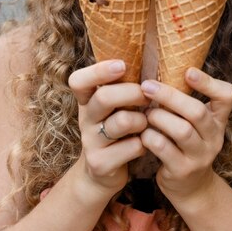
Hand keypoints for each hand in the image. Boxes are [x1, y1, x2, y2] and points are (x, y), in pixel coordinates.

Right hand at [68, 60, 148, 197]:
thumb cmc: (116, 131)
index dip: (99, 71)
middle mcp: (85, 119)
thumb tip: (153, 56)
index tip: (122, 65)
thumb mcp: (114, 109)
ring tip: (146, 124)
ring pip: (121, 122)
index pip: (78, 80)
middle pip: (104, 97)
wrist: (101, 174)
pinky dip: (144, 144)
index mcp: (87, 102)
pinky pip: (131, 147)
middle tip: (147, 96)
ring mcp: (90, 142)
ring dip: (141, 121)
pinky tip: (144, 145)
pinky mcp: (100, 163)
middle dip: (132, 93)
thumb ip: (123, 88)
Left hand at [140, 68, 231, 203]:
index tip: (188, 72)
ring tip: (145, 113)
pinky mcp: (183, 171)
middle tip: (147, 86)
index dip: (209, 82)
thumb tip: (156, 66)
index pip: (227, 96)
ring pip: (181, 131)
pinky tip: (141, 133)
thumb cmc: (184, 144)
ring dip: (159, 117)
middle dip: (170, 96)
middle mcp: (214, 137)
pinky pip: (164, 150)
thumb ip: (183, 101)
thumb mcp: (193, 123)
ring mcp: (200, 156)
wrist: (190, 187)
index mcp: (217, 119)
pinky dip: (150, 138)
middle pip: (197, 112)